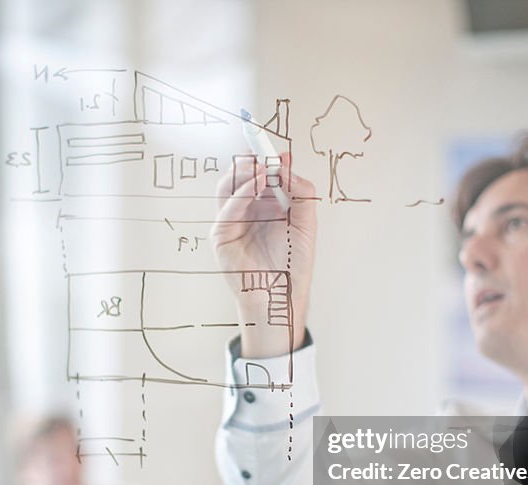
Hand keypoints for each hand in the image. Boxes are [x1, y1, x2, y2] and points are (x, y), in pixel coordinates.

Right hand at [211, 152, 317, 356]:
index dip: (266, 158)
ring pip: (228, 186)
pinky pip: (227, 209)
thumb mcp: (306, 223)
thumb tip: (286, 167)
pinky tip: (254, 186)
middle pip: (241, 175)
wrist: (282, 295)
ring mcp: (232, 221)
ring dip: (243, 173)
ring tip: (261, 166)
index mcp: (267, 204)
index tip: (274, 146)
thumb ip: (301, 193)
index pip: (261, 174)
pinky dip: (240, 194)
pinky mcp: (221, 236)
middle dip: (251, 160)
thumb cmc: (293, 265)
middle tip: (264, 151)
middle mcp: (247, 209)